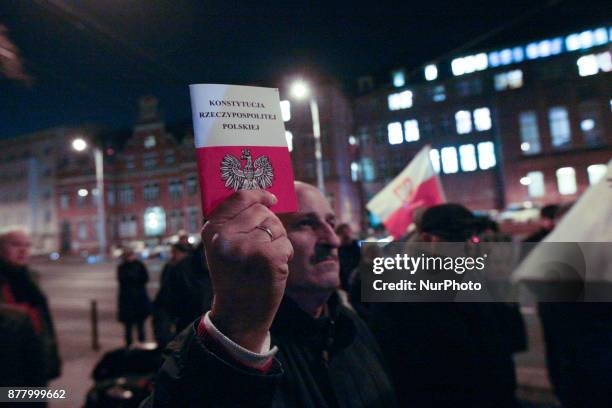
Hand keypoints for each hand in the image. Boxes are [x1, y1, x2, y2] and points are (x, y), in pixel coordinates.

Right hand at [201, 190, 293, 351]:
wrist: (238, 314)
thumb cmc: (234, 276)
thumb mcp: (222, 247)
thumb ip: (233, 222)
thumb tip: (260, 196)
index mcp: (212, 230)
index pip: (239, 197)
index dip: (258, 194)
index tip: (271, 197)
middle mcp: (226, 236)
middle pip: (262, 211)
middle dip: (269, 225)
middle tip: (262, 246)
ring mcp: (247, 247)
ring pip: (276, 226)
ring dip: (277, 240)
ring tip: (264, 260)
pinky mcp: (269, 258)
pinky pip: (285, 243)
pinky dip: (285, 254)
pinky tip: (273, 269)